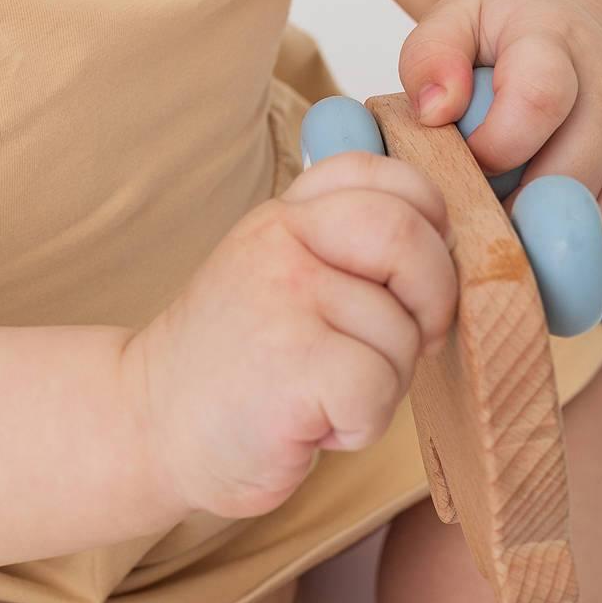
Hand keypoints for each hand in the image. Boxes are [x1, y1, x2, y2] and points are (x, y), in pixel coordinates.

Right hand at [124, 152, 458, 520]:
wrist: (150, 426)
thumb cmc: (236, 362)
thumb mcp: (277, 274)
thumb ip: (342, 245)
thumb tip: (451, 244)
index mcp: (286, 215)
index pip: (388, 176)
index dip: (428, 222)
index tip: (413, 273)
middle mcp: (281, 240)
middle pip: (410, 237)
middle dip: (434, 300)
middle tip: (408, 342)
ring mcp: (283, 297)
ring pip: (403, 332)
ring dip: (385, 383)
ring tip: (325, 393)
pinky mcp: (292, 365)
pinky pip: (380, 388)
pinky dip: (361, 425)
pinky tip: (316, 424)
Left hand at [399, 0, 601, 260]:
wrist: (575, 38)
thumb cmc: (501, 38)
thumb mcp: (453, 22)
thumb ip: (430, 57)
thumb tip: (435, 113)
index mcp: (555, 43)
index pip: (541, 98)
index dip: (495, 145)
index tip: (464, 159)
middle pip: (570, 173)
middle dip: (512, 205)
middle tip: (472, 208)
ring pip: (600, 213)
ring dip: (542, 235)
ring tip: (500, 223)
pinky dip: (572, 246)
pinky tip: (532, 231)